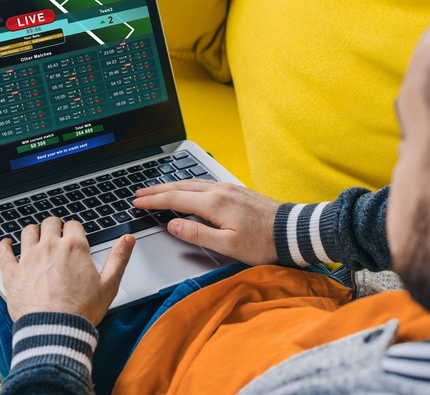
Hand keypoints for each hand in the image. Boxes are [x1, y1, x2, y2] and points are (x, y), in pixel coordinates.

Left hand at [0, 217, 134, 325]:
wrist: (55, 331)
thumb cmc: (82, 311)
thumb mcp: (109, 285)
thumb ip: (119, 258)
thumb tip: (128, 239)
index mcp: (74, 247)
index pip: (73, 225)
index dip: (74, 230)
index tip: (73, 236)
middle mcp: (50, 247)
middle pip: (50, 223)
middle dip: (54, 226)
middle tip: (55, 234)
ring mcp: (28, 258)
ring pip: (28, 231)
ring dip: (33, 231)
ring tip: (35, 237)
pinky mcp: (12, 272)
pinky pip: (4, 251)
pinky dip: (5, 244)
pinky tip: (6, 243)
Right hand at [133, 180, 278, 265]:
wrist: (292, 231)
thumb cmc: (263, 243)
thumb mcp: (228, 246)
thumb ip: (197, 234)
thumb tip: (173, 224)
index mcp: (214, 204)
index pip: (174, 199)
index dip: (153, 201)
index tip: (137, 202)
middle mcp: (219, 191)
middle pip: (180, 186)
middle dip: (157, 190)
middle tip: (139, 193)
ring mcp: (228, 188)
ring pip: (191, 183)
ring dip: (170, 186)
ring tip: (156, 190)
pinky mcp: (235, 190)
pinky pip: (203, 183)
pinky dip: (186, 185)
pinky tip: (185, 189)